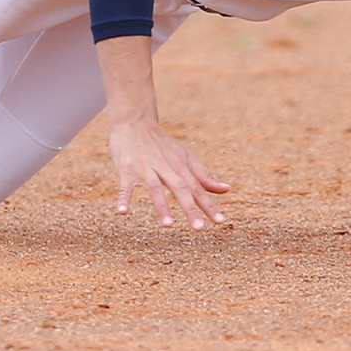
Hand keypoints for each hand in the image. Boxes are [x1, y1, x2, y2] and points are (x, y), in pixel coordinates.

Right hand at [95, 35, 230, 229]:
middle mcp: (166, 168)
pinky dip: (124, 198)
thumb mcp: (186, 157)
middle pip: (181, 189)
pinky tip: (122, 212)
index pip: (198, 189)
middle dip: (190, 209)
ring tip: (168, 225)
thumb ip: (204, 175)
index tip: (220, 221)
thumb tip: (227, 190)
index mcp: (181, 167)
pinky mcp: (127, 169)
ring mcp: (146, 169)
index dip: (209, 205)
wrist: (135, 121)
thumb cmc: (162, 144)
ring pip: (155, 188)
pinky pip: (126, 186)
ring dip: (162, 207)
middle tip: (199, 229)